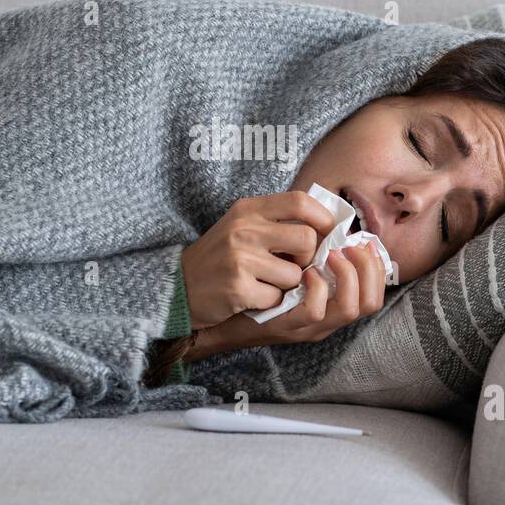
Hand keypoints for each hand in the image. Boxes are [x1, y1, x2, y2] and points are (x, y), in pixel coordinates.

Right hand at [180, 191, 336, 329]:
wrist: (178, 286)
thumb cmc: (218, 256)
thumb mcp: (241, 226)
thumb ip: (276, 221)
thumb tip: (326, 229)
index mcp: (248, 209)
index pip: (300, 202)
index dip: (322, 218)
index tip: (326, 233)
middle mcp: (244, 229)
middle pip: (307, 239)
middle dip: (309, 258)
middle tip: (295, 266)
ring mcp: (240, 259)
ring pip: (295, 275)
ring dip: (288, 285)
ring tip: (266, 283)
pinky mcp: (238, 288)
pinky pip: (277, 298)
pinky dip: (270, 302)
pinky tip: (252, 296)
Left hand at [190, 242, 386, 357]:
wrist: (208, 307)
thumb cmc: (246, 282)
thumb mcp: (284, 268)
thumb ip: (307, 253)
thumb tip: (326, 219)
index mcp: (329, 304)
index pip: (373, 294)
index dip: (377, 267)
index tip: (365, 241)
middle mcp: (325, 320)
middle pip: (370, 301)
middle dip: (369, 268)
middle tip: (353, 244)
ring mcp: (306, 326)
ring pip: (350, 307)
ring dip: (347, 276)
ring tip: (332, 253)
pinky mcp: (285, 326)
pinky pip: (316, 310)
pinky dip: (317, 287)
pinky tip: (305, 271)